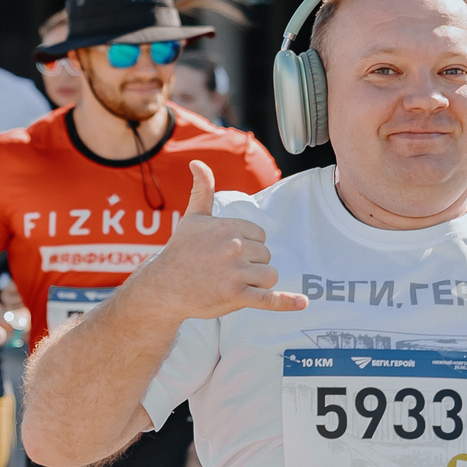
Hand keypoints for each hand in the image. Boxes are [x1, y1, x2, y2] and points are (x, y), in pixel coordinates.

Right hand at [131, 161, 307, 321]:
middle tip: (226, 270)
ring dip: (258, 281)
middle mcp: (234, 247)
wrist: (164, 286)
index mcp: (229, 227)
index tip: (229, 253)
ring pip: (269, 275)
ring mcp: (236, 273)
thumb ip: (202, 190)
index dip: (249, 246)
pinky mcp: (236, 296)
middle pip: (266, 255)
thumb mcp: (192, 218)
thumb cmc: (180, 252)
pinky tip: (302, 303)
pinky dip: (286, 302)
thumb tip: (197, 163)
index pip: (260, 236)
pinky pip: (268, 298)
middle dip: (252, 264)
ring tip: (235, 283)